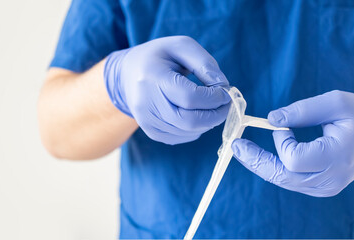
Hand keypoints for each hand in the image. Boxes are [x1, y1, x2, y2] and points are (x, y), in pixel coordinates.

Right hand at [104, 36, 230, 144]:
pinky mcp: (151, 132)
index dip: (214, 97)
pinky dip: (197, 129)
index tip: (225, 91)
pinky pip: (181, 137)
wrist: (128, 74)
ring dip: (208, 122)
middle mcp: (146, 103)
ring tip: (212, 106)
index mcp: (152, 77)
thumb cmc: (158, 57)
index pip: (190, 97)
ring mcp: (146, 121)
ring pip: (188, 132)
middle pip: (190, 121)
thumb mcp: (181, 46)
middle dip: (216, 115)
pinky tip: (197, 114)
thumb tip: (223, 86)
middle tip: (226, 104)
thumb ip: (204, 63)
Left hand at [231, 90, 353, 196]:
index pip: (295, 159)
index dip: (282, 142)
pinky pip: (290, 180)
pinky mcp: (320, 188)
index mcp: (337, 157)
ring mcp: (325, 187)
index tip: (283, 127)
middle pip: (283, 176)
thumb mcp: (336, 103)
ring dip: (261, 164)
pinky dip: (274, 167)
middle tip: (235, 146)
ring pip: (284, 180)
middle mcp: (330, 179)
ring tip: (242, 149)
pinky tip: (262, 156)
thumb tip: (271, 118)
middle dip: (256, 161)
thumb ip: (303, 110)